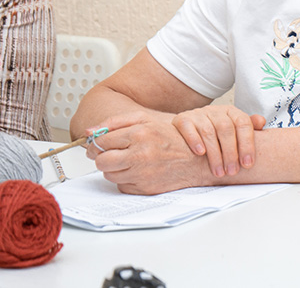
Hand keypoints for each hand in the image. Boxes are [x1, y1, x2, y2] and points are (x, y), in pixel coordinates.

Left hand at [83, 111, 222, 193]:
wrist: (199, 159)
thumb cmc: (174, 138)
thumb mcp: (147, 120)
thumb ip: (116, 122)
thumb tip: (90, 131)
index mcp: (140, 133)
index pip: (101, 141)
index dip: (97, 143)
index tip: (99, 144)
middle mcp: (140, 154)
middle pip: (101, 161)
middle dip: (103, 158)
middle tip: (112, 154)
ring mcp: (142, 174)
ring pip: (109, 175)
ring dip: (116, 169)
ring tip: (131, 161)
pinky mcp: (144, 189)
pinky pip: (122, 186)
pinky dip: (127, 180)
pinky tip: (140, 171)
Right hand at [171, 105, 266, 177]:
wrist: (189, 125)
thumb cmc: (216, 131)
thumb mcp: (234, 128)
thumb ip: (249, 127)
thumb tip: (261, 122)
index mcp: (232, 112)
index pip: (243, 123)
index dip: (247, 144)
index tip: (248, 163)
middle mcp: (216, 111)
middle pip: (226, 129)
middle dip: (230, 153)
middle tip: (232, 171)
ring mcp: (199, 114)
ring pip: (208, 132)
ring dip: (215, 154)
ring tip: (219, 171)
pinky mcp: (183, 120)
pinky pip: (188, 128)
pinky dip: (194, 141)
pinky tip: (200, 153)